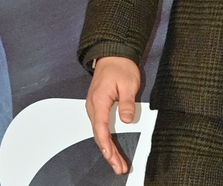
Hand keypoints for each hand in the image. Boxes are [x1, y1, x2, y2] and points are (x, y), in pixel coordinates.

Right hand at [85, 56, 139, 173]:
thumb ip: (127, 102)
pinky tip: (113, 148)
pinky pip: (101, 127)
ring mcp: (95, 107)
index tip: (111, 156)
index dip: (106, 145)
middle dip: (109, 153)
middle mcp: (93, 106)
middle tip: (119, 167)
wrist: (113, 55)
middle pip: (99, 135)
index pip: (100, 128)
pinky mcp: (99, 107)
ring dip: (108, 148)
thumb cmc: (120, 66)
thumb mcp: (128, 83)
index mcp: (99, 101)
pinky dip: (107, 139)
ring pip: (100, 133)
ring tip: (118, 162)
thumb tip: (127, 119)